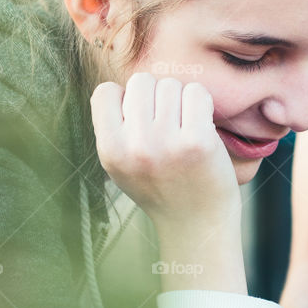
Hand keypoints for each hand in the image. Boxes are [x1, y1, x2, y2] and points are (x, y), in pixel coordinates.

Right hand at [90, 73, 240, 228]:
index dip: (125, 100)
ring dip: (181, 101)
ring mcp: (167, 143)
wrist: (196, 225)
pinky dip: (202, 104)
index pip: (105, 91)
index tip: (141, 120)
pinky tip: (202, 126)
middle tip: (168, 124)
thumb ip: (114, 129)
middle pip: (141, 82)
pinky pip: (197, 93)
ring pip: (170, 85)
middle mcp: (135, 147)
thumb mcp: (121, 166)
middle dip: (156, 97)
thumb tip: (122, 87)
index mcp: (110, 151)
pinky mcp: (198, 142)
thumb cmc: (161, 188)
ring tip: (184, 128)